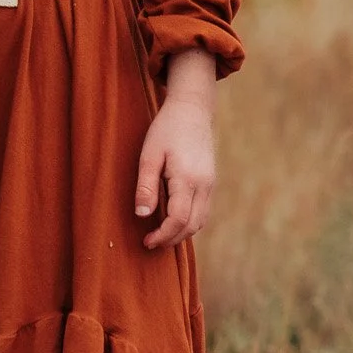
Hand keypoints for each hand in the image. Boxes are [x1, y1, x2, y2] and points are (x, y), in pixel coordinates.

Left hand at [134, 50, 216, 248]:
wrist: (192, 110)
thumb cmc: (166, 129)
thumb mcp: (149, 155)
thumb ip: (146, 186)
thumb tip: (142, 215)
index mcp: (188, 179)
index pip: (178, 219)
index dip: (162, 235)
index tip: (146, 241)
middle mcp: (204, 185)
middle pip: (192, 226)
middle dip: (172, 239)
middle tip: (151, 242)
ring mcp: (210, 184)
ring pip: (201, 221)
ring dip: (182, 233)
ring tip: (160, 234)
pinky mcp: (210, 182)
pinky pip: (203, 211)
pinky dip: (190, 222)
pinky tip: (173, 220)